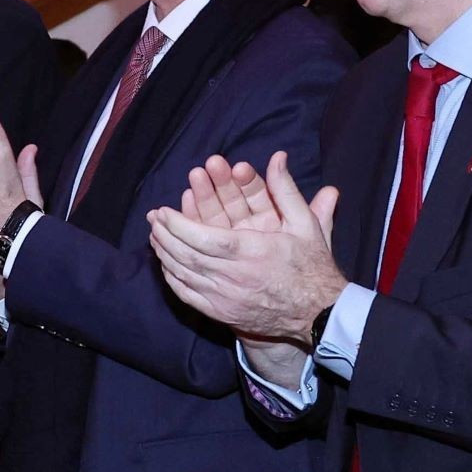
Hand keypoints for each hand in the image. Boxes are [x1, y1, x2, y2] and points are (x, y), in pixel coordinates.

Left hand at [147, 151, 345, 339]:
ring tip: (154, 235)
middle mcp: (235, 277)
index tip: (163, 211)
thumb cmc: (310, 266)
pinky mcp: (222, 313)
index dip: (179, 225)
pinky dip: (172, 278)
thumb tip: (277, 157)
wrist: (318, 314)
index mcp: (252, 252)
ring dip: (164, 254)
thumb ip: (286, 190)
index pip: (204, 238)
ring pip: (184, 275)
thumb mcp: (305, 224)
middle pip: (188, 256)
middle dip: (166, 235)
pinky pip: (188, 295)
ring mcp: (226, 298)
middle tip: (153, 219)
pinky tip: (165, 264)